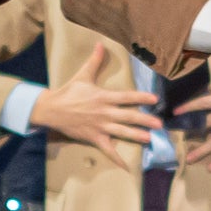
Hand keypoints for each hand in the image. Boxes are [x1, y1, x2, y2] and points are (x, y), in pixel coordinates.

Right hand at [28, 40, 161, 151]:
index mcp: (103, 97)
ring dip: (136, 136)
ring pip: (121, 132)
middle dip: (144, 120)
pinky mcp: (93, 137)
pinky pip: (107, 150)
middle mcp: (104, 112)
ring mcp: (100, 126)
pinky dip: (117, 158)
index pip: (126, 97)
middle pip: (128, 116)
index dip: (141, 98)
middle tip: (159, 124)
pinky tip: (127, 167)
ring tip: (150, 139)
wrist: (51, 109)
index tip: (154, 99)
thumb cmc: (68, 92)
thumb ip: (94, 61)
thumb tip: (100, 43)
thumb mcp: (82, 75)